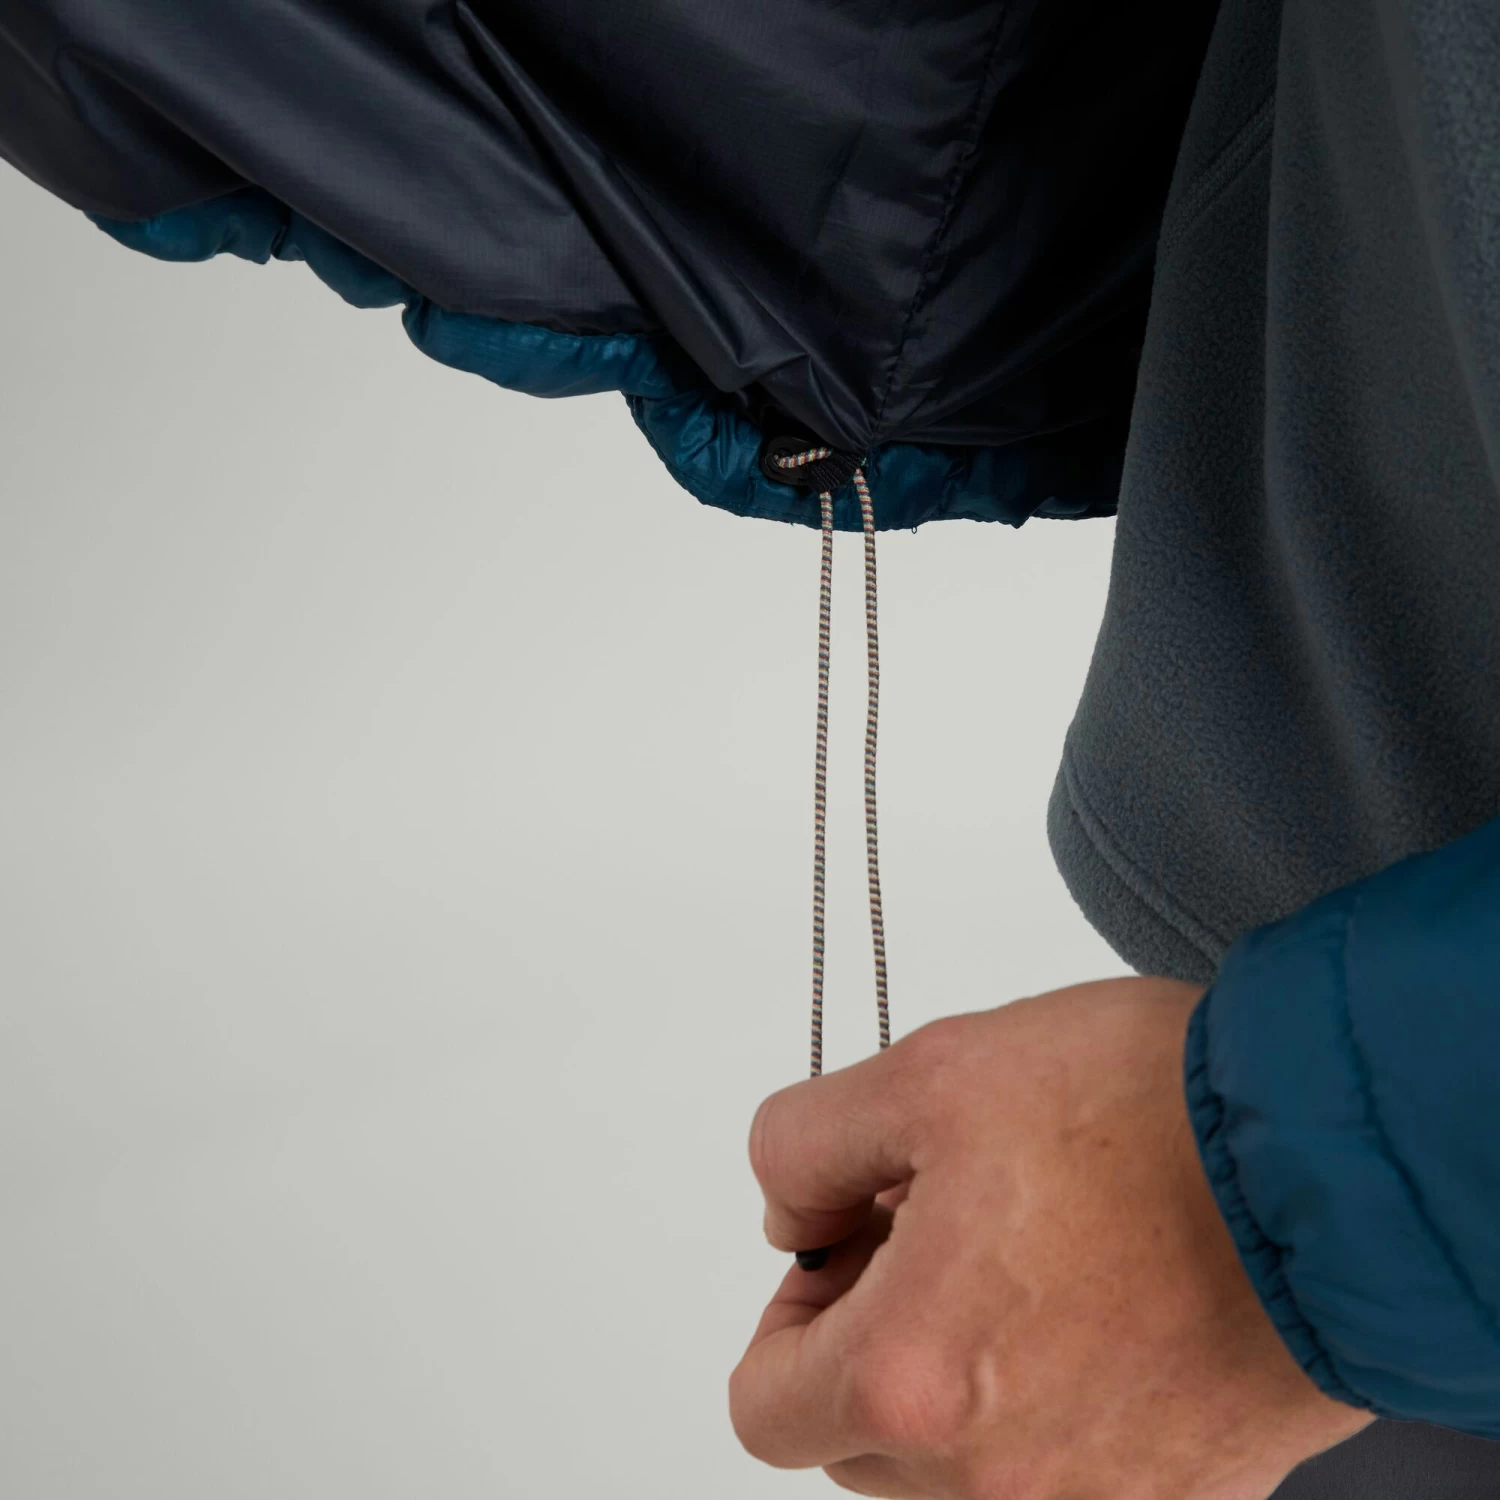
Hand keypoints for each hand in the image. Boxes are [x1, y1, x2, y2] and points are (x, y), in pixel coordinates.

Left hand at [730, 977, 1373, 1498]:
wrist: (1329, 1163)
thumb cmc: (1150, 1119)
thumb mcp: (927, 1076)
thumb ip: (807, 1148)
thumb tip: (788, 1211)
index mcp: (915, 1381)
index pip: (764, 1408)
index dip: (788, 1315)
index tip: (842, 1252)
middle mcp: (999, 1477)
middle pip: (859, 1443)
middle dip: (872, 1337)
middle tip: (936, 1232)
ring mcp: (1095, 1499)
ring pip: (957, 1465)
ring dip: (960, 1371)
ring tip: (1026, 1253)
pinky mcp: (1180, 1494)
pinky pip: (1066, 1466)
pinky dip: (1053, 1396)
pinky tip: (1095, 1296)